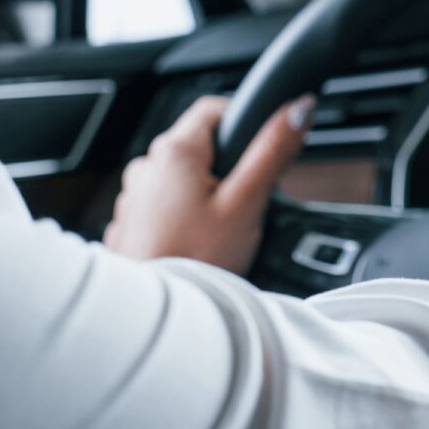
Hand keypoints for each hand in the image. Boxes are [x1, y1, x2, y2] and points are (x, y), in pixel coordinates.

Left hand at [104, 93, 312, 275]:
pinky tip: (194, 247)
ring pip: (180, 181)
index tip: (262, 151)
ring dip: (203, 197)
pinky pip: (163, 208)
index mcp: (174, 151)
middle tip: (245, 206)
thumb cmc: (194, 261)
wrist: (152, 320)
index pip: (214, 108)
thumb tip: (298, 109)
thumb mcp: (246, 204)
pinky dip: (181, 220)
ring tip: (218, 234)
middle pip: (198, 147)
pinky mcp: (129, 225)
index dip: (244, 122)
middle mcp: (146, 167)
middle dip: (227, 169)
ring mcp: (133, 197)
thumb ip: (272, 152)